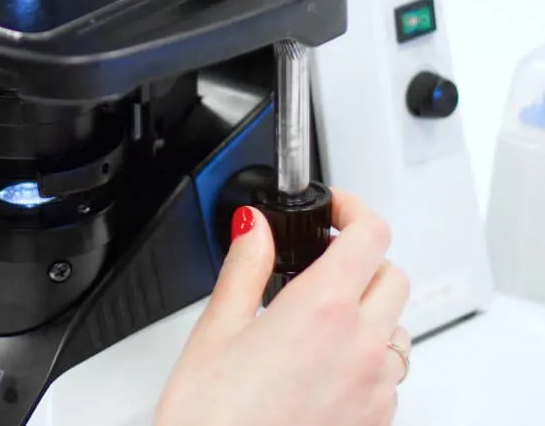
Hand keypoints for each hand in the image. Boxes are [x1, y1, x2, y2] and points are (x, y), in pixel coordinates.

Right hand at [156, 191, 409, 425]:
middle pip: (394, 275)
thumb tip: (254, 227)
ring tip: (325, 312)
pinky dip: (370, 354)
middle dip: (364, 256)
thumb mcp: (219, 326)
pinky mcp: (376, 423)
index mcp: (323, 310)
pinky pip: (391, 374)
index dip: (354, 208)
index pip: (371, 235)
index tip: (335, 207)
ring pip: (398, 326)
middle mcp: (361, 348)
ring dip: (373, 307)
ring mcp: (375, 391)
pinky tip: (327, 361)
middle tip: (326, 255)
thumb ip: (246, 265)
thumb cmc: (213, 417)